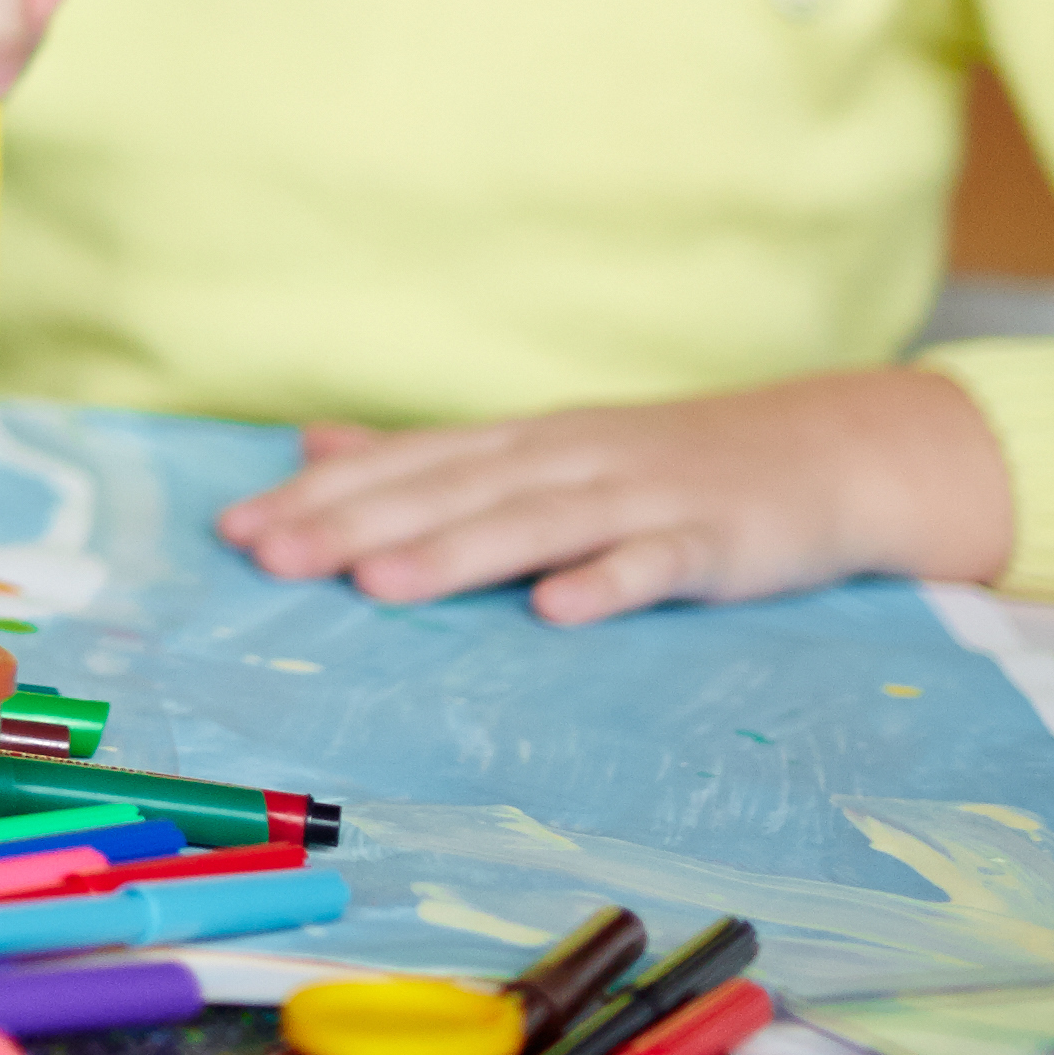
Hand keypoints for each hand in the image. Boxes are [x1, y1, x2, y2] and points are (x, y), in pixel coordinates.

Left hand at [215, 366, 1016, 621]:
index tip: (235, 531)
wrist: (819, 454)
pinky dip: (607, 582)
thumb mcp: (536, 451)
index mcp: (517, 443)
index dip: (318, 497)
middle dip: (354, 524)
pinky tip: (558, 611)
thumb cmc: (658, 466)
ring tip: (375, 583)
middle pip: (447, 492)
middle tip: (268, 557)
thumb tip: (313, 444)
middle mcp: (563, 459)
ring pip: (532, 524)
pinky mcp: (712, 541)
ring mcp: (639, 496)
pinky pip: (655, 564)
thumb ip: (428, 457)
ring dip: (453, 551)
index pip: (402, 466)